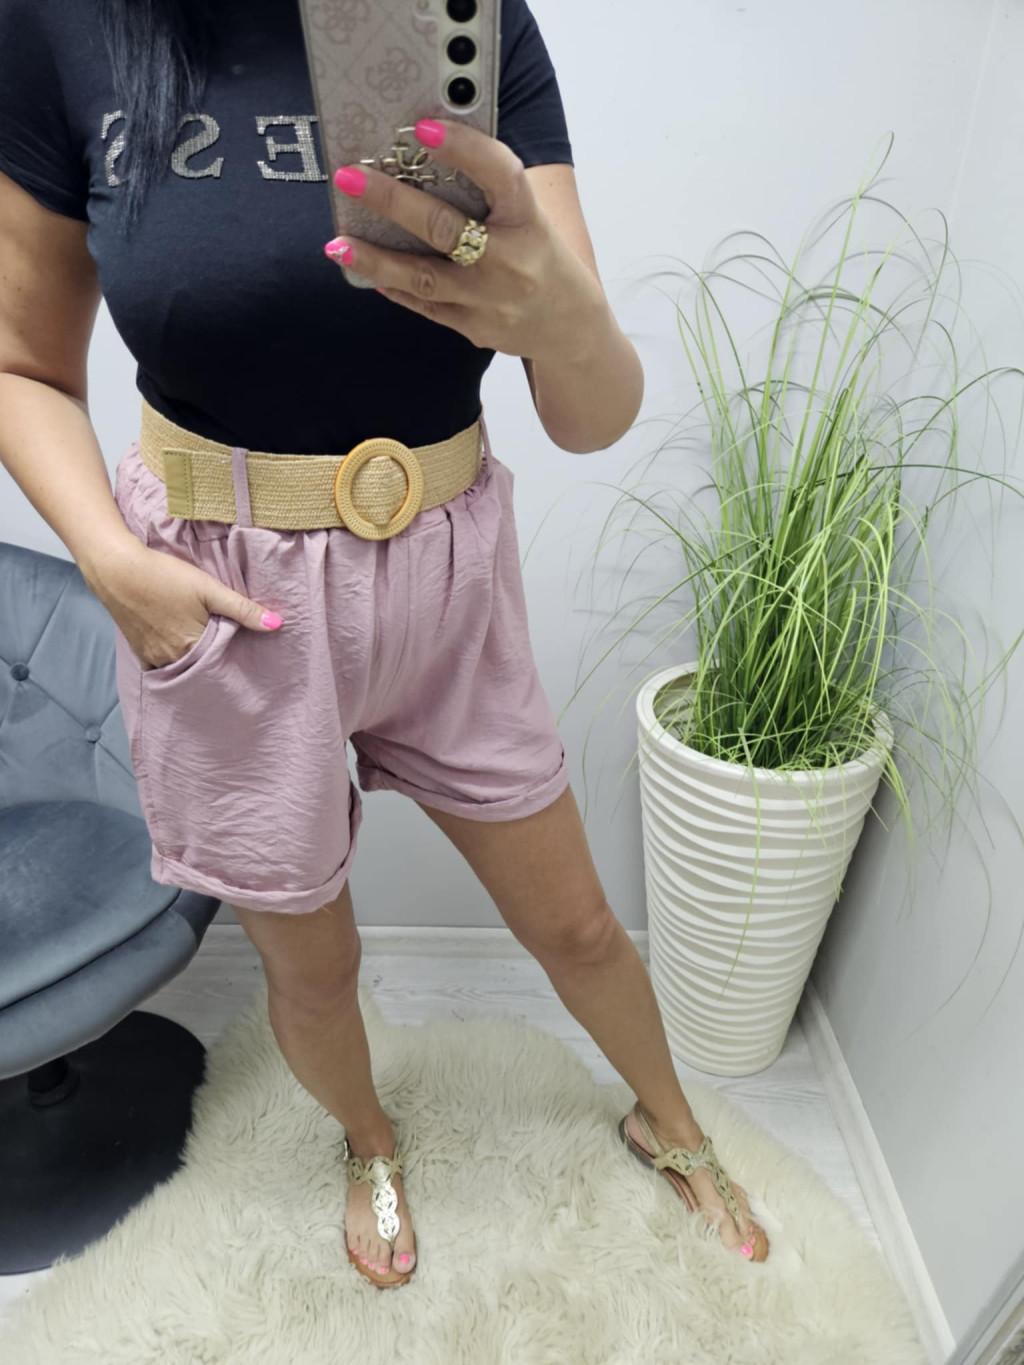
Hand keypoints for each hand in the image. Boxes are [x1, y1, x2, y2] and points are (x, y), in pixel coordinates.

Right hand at [90, 540, 282, 670]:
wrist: (116, 568)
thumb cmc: (164, 576)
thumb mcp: (209, 589)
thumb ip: (243, 609)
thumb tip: (277, 624)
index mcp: (193, 646)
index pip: (223, 663)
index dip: (234, 660)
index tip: (247, 658)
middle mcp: (173, 658)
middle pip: (202, 668)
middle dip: (215, 666)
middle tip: (230, 659)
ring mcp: (153, 657)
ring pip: (182, 668)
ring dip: (194, 665)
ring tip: (207, 655)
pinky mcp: (138, 650)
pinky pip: (160, 666)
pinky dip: (173, 664)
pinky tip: (181, 655)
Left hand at [324, 117, 606, 365]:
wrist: (570, 328)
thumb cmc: (544, 257)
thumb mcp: (532, 217)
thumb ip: (490, 191)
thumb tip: (425, 153)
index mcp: (530, 222)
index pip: (500, 176)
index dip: (464, 149)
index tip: (423, 127)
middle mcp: (510, 262)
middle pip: (444, 229)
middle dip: (393, 201)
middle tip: (350, 178)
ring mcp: (489, 300)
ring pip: (423, 277)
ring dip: (376, 258)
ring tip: (338, 243)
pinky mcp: (472, 327)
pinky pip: (424, 305)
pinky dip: (394, 286)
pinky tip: (365, 269)